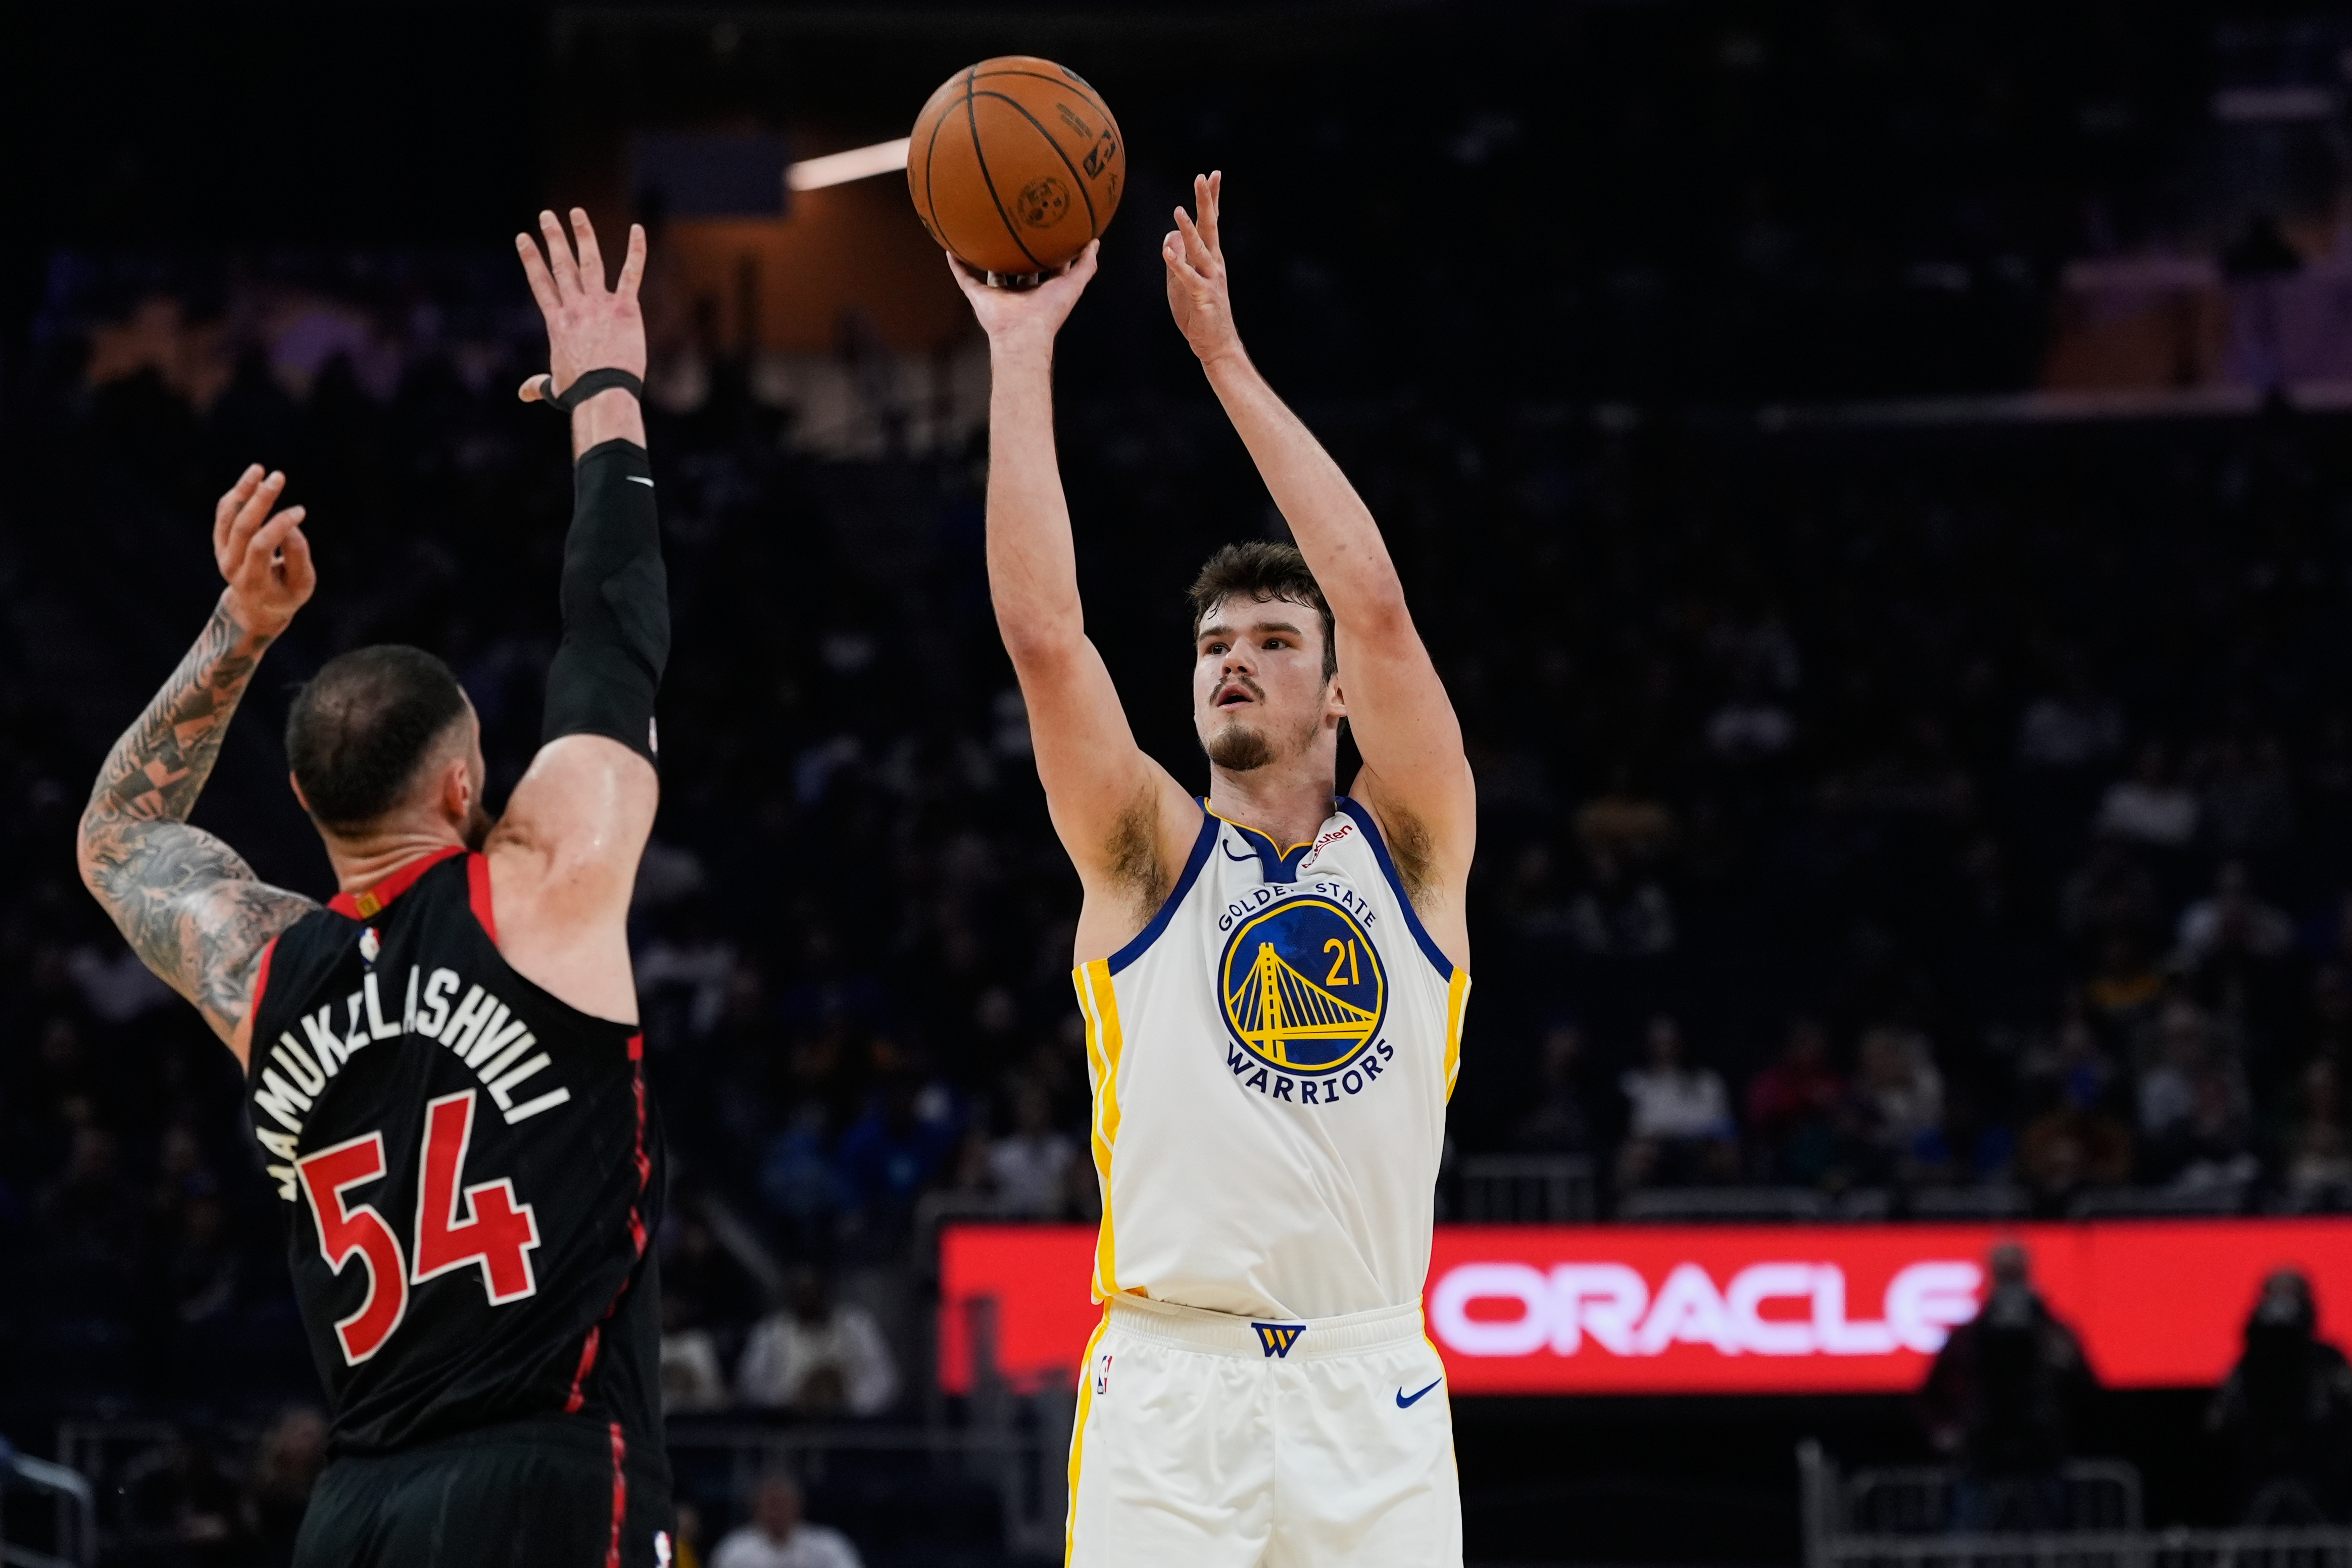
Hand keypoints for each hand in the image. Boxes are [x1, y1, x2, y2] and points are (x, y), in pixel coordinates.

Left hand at [212, 465, 313, 637]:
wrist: (255, 609)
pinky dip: (236, 495)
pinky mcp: (220, 542)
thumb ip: (298, 555)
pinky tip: (253, 479)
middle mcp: (231, 566)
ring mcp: (221, 553)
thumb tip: (290, 523)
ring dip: (243, 490)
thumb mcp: (302, 584)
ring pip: (228, 516)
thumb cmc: (286, 595)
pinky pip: (224, 514)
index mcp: (253, 581)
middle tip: (279, 477)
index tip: (301, 511)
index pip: (261, 546)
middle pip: (241, 527)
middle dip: (261, 500)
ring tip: (259, 469)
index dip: (280, 526)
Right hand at [515, 208, 646, 399]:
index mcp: (557, 322)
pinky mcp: (625, 308)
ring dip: (582, 234)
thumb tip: (524, 394)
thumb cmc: (580, 394)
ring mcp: (599, 305)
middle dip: (552, 238)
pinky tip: (638, 229)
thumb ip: (539, 384)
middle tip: (546, 215)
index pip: (540, 283)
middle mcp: (575, 307)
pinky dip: (636, 251)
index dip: (531, 259)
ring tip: (576, 213)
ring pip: (589, 261)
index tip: (523, 239)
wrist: (603, 393)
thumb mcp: (555, 387)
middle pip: (561, 265)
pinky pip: (631, 273)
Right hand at [948, 242, 1098, 353]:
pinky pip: (965, 278)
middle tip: (1014, 225)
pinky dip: (957, 265)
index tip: (1046, 230)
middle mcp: (1019, 291)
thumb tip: (1095, 242)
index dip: (1048, 250)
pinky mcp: (979, 296)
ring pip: (991, 270)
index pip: (1046, 266)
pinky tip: (951, 249)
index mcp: (1041, 288)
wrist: (1023, 333)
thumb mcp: (1074, 284)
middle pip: (1017, 266)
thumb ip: (1086, 265)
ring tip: (981, 232)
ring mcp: (998, 293)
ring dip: (986, 255)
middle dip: (1016, 250)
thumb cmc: (1049, 312)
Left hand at [1164, 172, 1241, 367]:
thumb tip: (1170, 235)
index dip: (1211, 199)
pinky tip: (1167, 252)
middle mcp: (1214, 264)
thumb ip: (1178, 257)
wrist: (1215, 344)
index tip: (1211, 175)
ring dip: (1188, 230)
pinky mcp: (1202, 297)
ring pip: (1199, 250)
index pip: (1211, 222)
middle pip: (1210, 227)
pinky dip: (1177, 265)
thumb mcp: (1182, 280)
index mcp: (1210, 258)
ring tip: (1178, 211)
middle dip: (1206, 202)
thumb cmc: (1198, 312)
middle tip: (1203, 177)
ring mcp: (1210, 280)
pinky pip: (1188, 278)